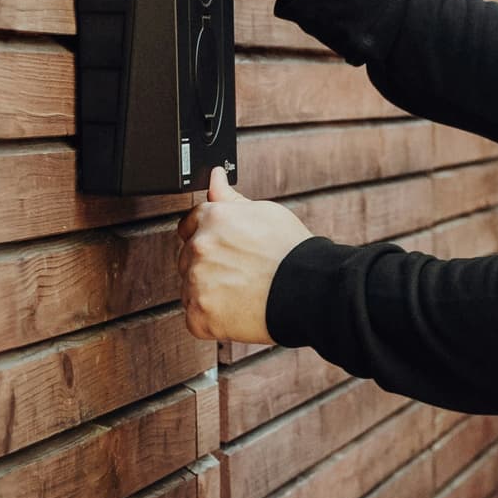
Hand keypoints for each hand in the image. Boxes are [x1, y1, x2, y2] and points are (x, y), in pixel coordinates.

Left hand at [181, 167, 310, 341]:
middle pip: (188, 259)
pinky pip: (196, 319)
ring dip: (209, 294)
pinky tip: (237, 312)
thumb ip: (230, 198)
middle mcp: (198, 247)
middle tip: (240, 274)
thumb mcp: (264, 212)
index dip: (210, 239)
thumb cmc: (292, 252)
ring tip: (242, 294)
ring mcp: (197, 282)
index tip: (225, 251)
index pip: (190, 225)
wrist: (309, 290)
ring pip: (191, 289)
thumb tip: (215, 176)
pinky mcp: (200, 315)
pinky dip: (213, 321)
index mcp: (211, 218)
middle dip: (209, 266)